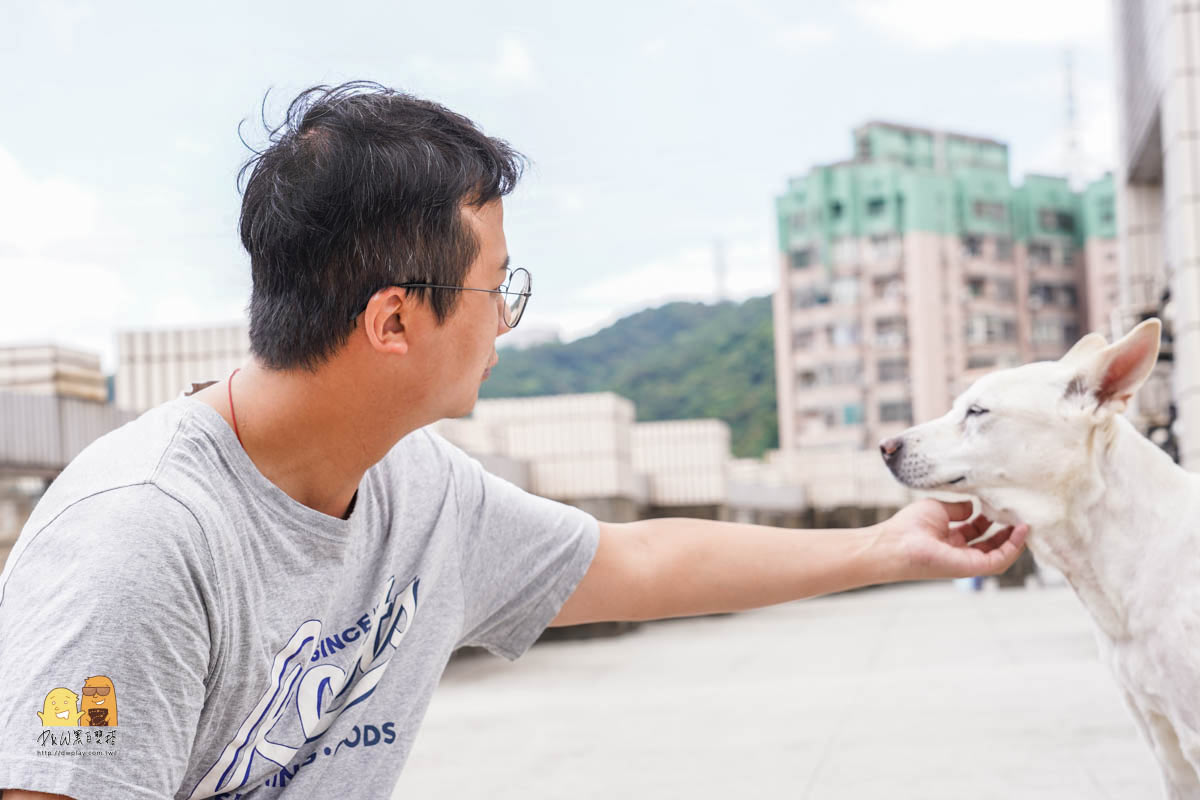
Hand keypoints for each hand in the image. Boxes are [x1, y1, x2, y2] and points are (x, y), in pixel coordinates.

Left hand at [875, 498, 1029, 581]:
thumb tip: (974, 506)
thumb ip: (958, 508)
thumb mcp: (937, 509)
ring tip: (1026, 522)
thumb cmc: (909, 526)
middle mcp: (958, 551)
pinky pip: (999, 561)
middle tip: (1019, 515)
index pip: (976, 531)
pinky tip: (1021, 531)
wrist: (895, 544)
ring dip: (1014, 540)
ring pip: (998, 554)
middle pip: (989, 544)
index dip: (989, 520)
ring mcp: (965, 561)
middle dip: (1006, 531)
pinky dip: (1012, 548)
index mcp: (948, 538)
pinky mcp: (971, 568)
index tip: (1000, 507)